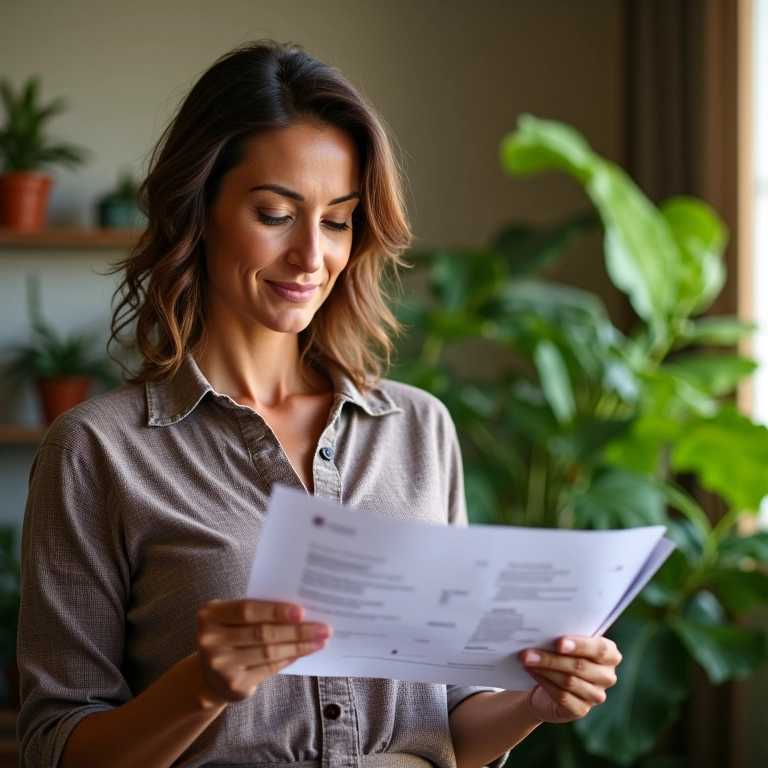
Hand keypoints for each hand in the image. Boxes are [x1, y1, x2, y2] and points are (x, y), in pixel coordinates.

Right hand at [195, 599, 330, 705]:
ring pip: (268, 652)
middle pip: (262, 633)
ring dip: (298, 645)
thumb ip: (257, 611)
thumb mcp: (233, 618)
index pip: (247, 610)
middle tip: (322, 628)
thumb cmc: (230, 635)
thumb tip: (300, 611)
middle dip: (296, 630)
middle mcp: (210, 640)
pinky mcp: (233, 684)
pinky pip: (269, 668)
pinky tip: (304, 652)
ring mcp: (220, 665)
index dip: (275, 611)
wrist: (210, 675)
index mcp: (210, 615)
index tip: (302, 611)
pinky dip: (289, 658)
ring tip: (320, 640)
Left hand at [520, 636, 620, 722]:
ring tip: (526, 660)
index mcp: (610, 654)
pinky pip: (562, 696)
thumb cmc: (562, 655)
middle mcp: (607, 676)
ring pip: (569, 681)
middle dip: (552, 658)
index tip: (559, 643)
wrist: (551, 683)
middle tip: (528, 652)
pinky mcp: (581, 710)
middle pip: (580, 666)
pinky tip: (531, 672)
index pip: (600, 649)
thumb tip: (544, 631)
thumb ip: (565, 637)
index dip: (580, 646)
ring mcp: (596, 696)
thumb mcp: (568, 643)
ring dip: (545, 669)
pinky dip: (544, 682)